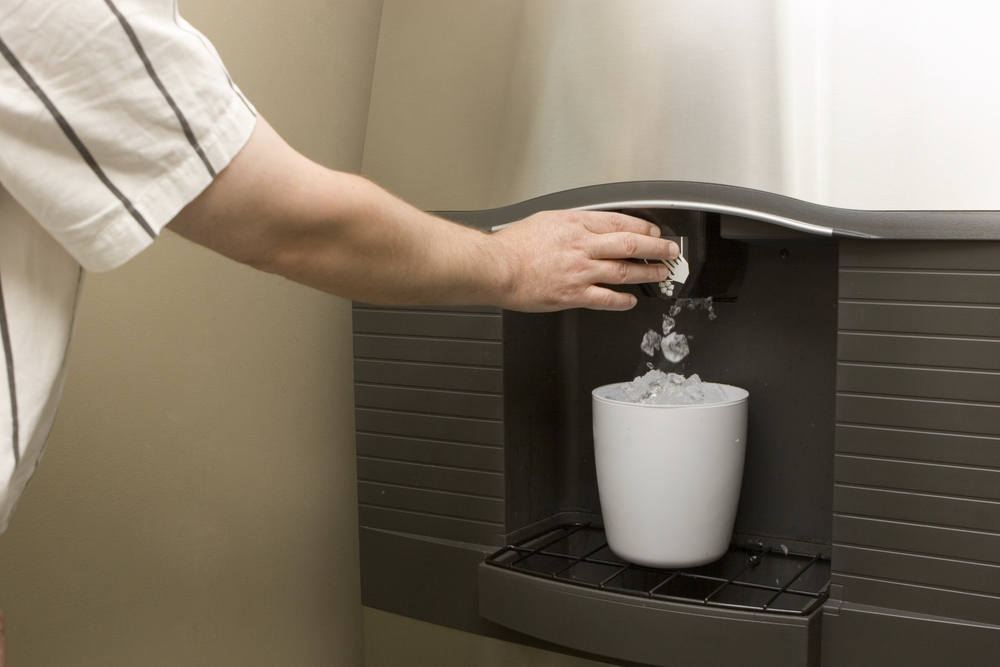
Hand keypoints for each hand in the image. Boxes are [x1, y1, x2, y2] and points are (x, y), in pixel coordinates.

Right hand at [488, 210, 678, 310]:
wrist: (497, 267)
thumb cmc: (514, 245)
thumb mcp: (546, 220)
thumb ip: (572, 223)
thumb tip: (590, 226)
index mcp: (576, 223)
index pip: (621, 222)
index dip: (644, 228)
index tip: (655, 232)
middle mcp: (583, 246)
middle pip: (630, 244)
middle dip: (656, 248)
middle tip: (671, 251)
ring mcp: (580, 271)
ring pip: (624, 271)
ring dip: (647, 273)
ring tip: (660, 274)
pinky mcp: (573, 294)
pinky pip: (605, 298)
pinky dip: (622, 300)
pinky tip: (630, 300)